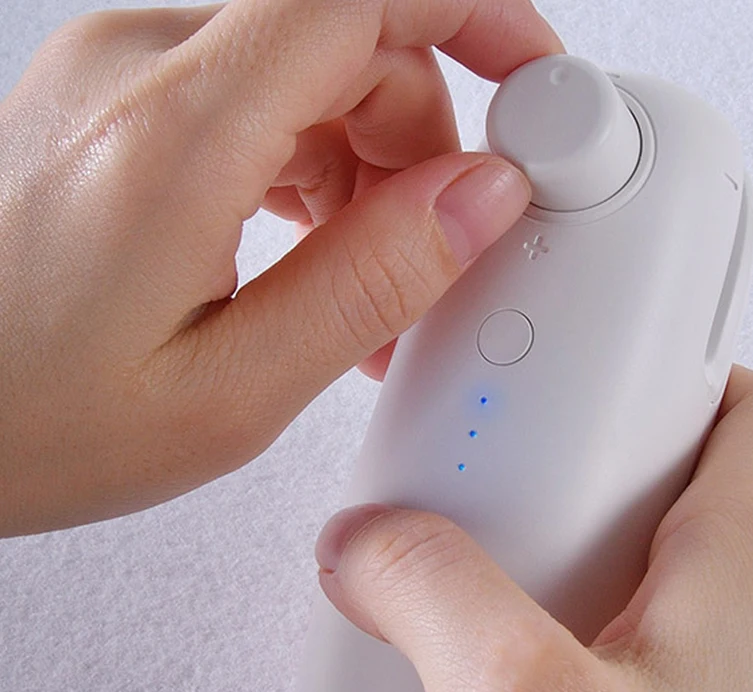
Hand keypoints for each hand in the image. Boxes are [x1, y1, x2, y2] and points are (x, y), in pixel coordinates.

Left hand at [0, 0, 560, 535]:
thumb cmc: (29, 422)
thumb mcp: (232, 389)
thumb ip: (371, 283)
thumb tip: (480, 198)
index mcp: (176, 132)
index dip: (477, 15)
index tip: (534, 83)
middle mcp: (139, 71)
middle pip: (349, 38)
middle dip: (424, 141)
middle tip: (432, 258)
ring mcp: (119, 81)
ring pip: (306, 73)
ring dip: (366, 170)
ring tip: (362, 292)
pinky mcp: (111, 110)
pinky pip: (251, 104)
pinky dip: (309, 172)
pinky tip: (310, 261)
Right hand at [314, 367, 752, 691]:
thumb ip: (431, 598)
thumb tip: (370, 544)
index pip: (749, 400)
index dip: (670, 370)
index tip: (589, 379)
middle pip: (707, 479)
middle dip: (606, 472)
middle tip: (523, 499)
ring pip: (694, 570)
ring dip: (605, 563)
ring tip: (518, 604)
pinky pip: (689, 651)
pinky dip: (617, 641)